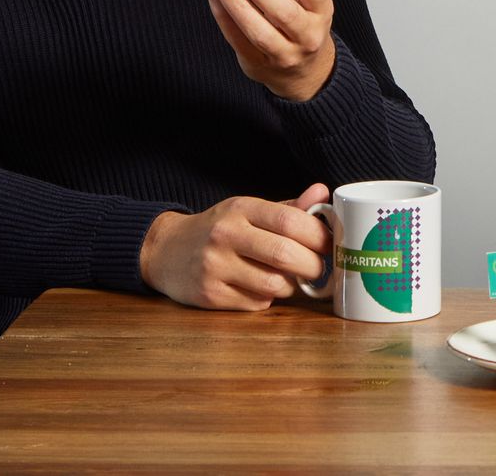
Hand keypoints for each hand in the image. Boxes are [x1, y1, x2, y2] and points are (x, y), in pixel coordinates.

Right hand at [139, 183, 330, 309]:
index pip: (291, 220)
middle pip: (286, 255)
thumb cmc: (219, 229)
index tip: (330, 244)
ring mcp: (214, 266)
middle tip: (318, 268)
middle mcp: (225, 235)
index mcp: (241, 208)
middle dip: (313, 266)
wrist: (165, 250)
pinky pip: (256, 303)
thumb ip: (288, 207)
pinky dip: (267, 298)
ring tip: (287, 277)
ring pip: (274, 284)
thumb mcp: (249, 210)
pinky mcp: (208, 295)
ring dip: (291, 285)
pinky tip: (258, 287)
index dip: (319, 235)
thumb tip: (323, 192)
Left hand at [207, 0, 337, 101]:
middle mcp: (309, 35)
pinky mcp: (261, 65)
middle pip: (284, 11)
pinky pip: (239, 42)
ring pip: (260, 31)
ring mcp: (286, 55)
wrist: (304, 69)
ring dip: (236, 5)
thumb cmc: (298, 21)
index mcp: (322, 10)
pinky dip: (224, 18)